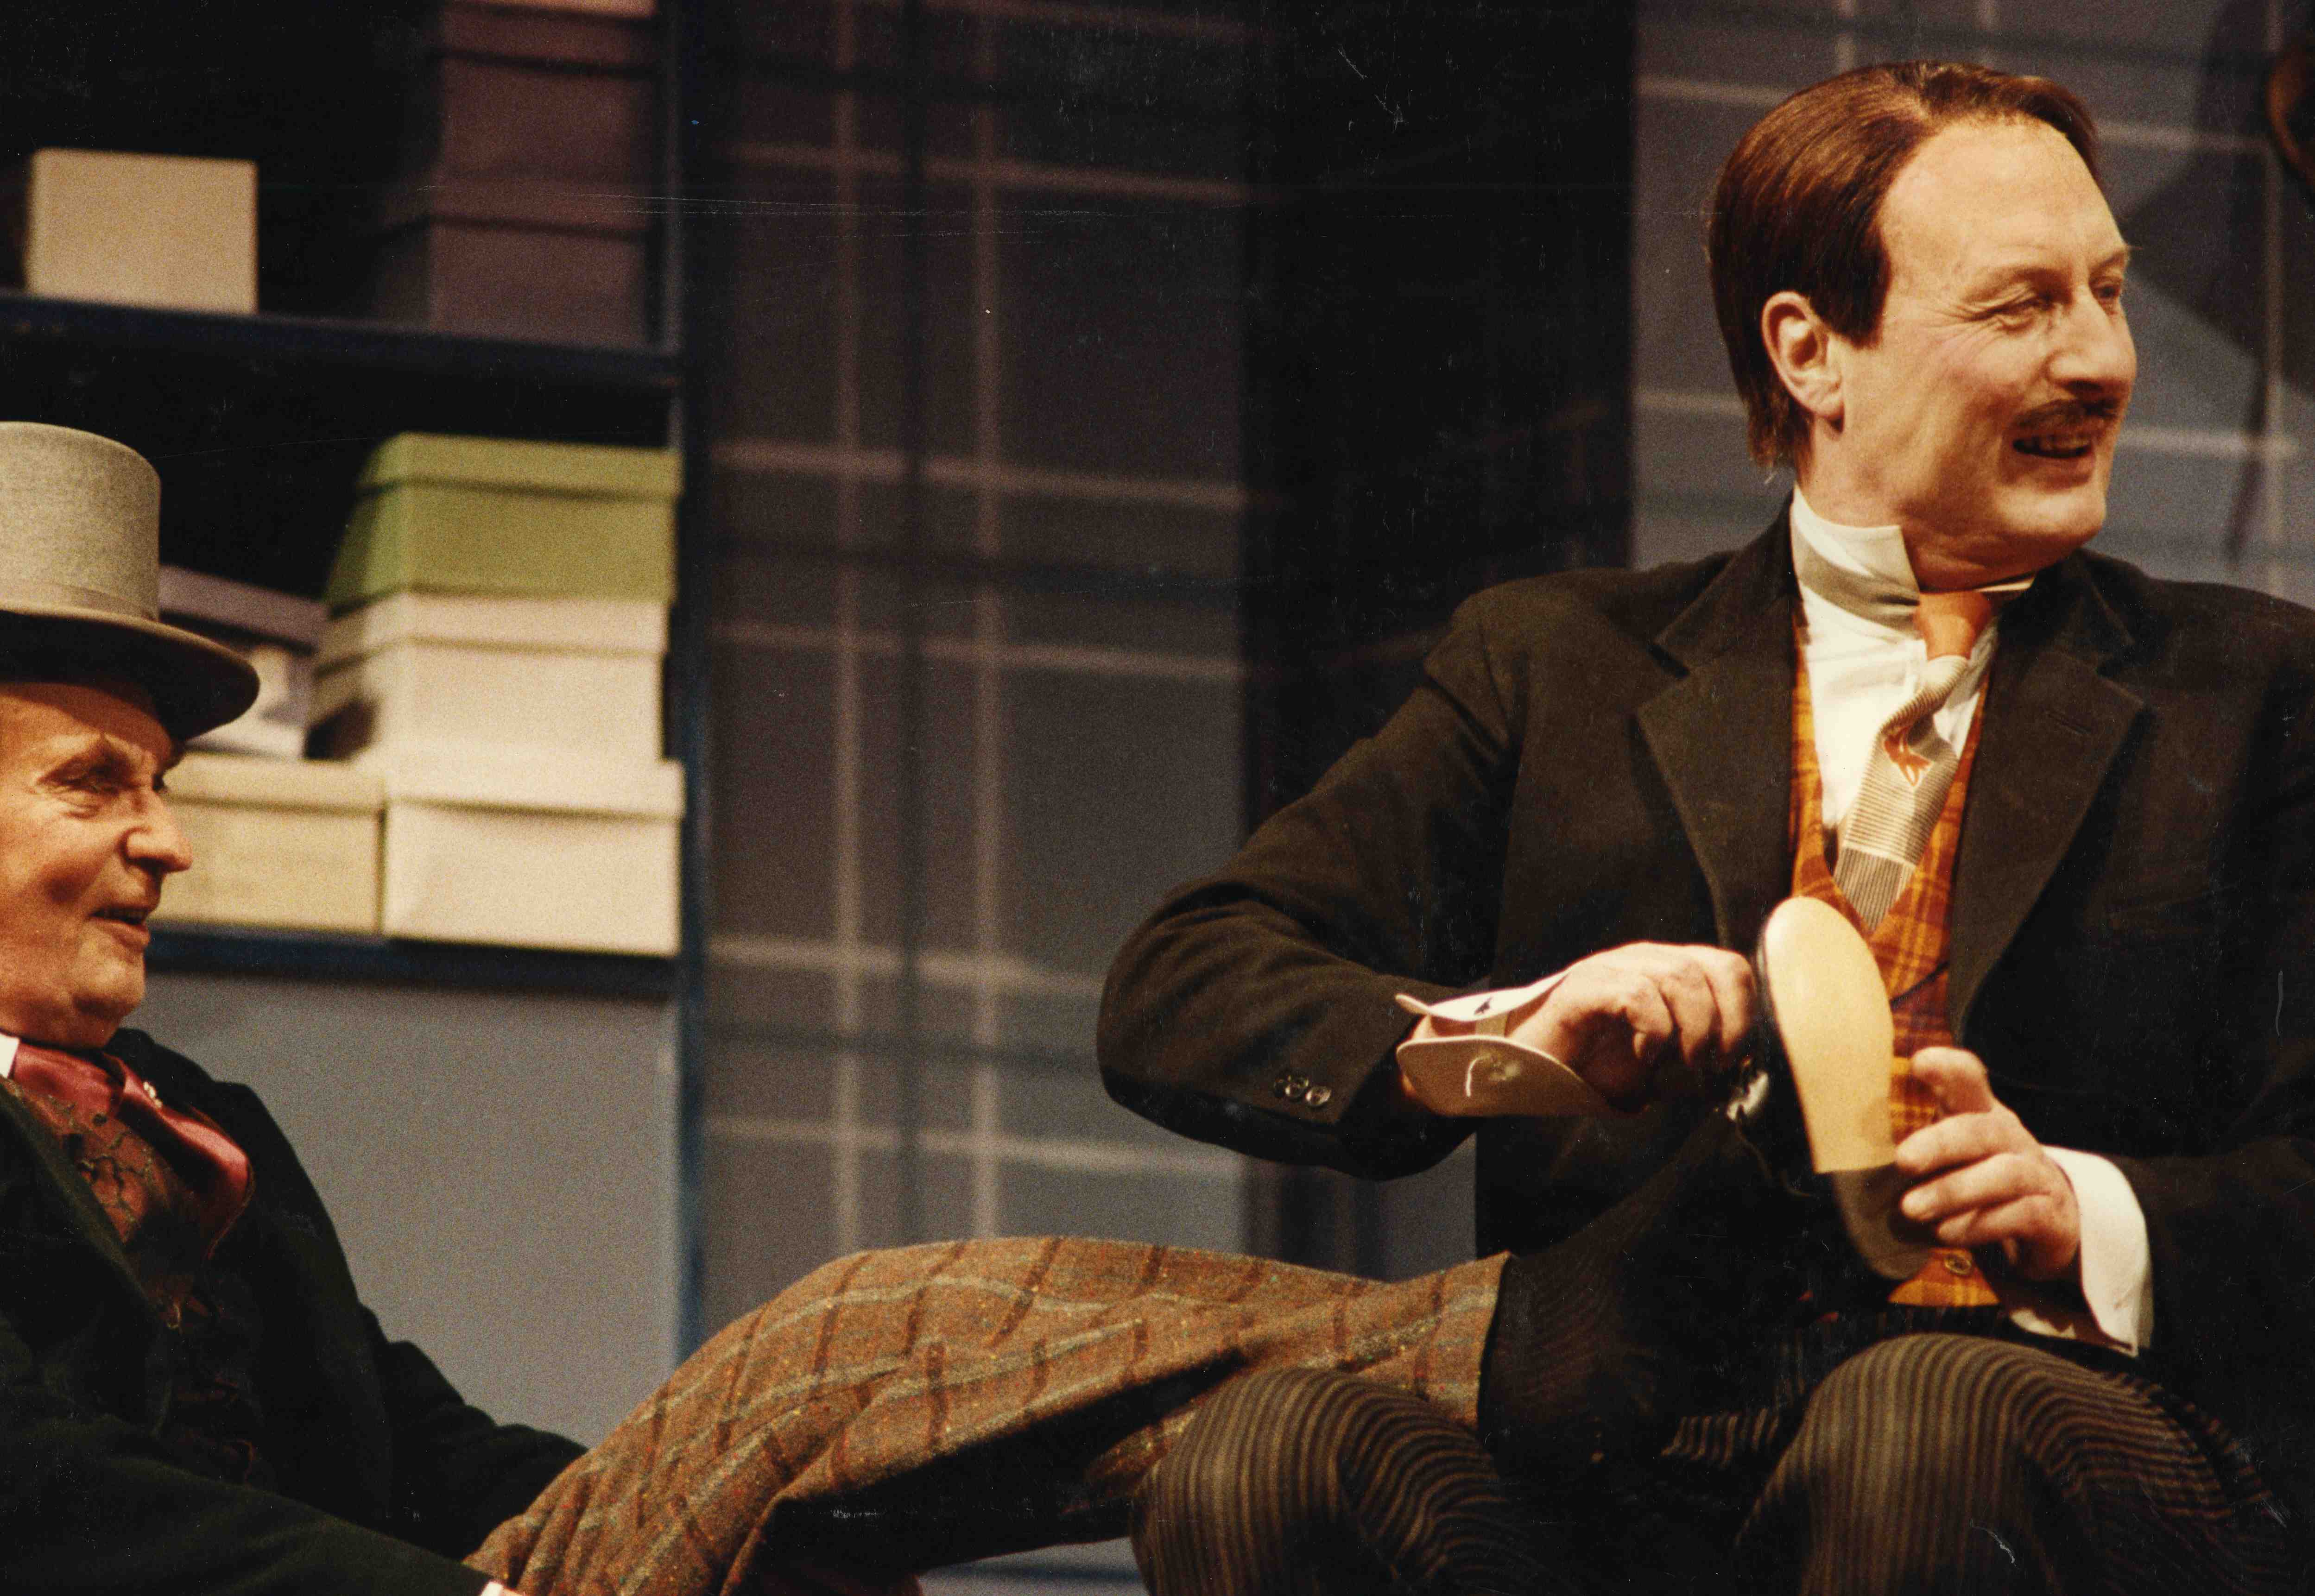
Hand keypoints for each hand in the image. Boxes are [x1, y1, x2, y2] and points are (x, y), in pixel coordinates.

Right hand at [1509, 942, 1754, 1111]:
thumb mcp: (1662, 1069)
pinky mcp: (1585, 987)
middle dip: (1727, 1023)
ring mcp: (1613, 968)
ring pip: (1680, 977)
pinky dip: (1653, 1032)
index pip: (1730, 968)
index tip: (1733, 1060)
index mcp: (1668, 972)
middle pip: (1714, 967)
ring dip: (1692, 1031)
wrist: (1530, 1070)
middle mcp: (1645, 960)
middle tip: (1713, 1065)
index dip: (1745, 1014)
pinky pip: (1638, 995)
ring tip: (1677, 1066)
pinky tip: (1642, 1057)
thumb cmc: (1595, 1068)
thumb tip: (1741, 1070)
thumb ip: (1699, 1062)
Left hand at [1895, 1046, 2079, 1280]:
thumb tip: (1853, 1154)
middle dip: (1941, 1143)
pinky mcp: (2050, 1215)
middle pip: (1981, 1130)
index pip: (1970, 1081)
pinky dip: (1980, 1224)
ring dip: (1954, 1191)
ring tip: (1912, 1209)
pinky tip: (1946, 1232)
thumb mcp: (1951, 1153)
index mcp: (1982, 1114)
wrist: (2048, 1218)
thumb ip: (1916, 1145)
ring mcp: (2036, 1175)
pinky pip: (2019, 1216)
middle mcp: (2011, 1138)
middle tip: (1903, 1161)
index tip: (1919, 1063)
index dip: (1949, 1069)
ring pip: (2003, 1174)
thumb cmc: (1979, 1175)